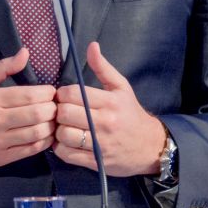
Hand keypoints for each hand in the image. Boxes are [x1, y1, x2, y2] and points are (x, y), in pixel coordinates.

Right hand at [0, 48, 56, 174]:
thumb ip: (2, 67)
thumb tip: (25, 52)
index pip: (28, 95)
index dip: (47, 93)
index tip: (51, 91)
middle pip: (37, 114)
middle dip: (52, 108)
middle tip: (55, 105)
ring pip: (37, 133)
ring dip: (51, 125)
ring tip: (52, 119)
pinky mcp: (1, 159)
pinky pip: (31, 150)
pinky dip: (44, 141)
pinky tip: (46, 134)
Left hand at [53, 42, 165, 176]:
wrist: (150, 146)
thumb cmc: (131, 114)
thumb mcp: (121, 88)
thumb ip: (103, 68)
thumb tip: (91, 46)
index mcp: (109, 102)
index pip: (72, 94)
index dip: (61, 94)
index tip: (63, 98)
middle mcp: (104, 122)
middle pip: (64, 114)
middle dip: (58, 112)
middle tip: (61, 113)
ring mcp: (100, 144)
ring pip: (63, 135)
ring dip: (58, 131)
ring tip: (63, 127)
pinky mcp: (96, 161)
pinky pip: (67, 155)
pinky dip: (61, 148)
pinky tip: (66, 142)